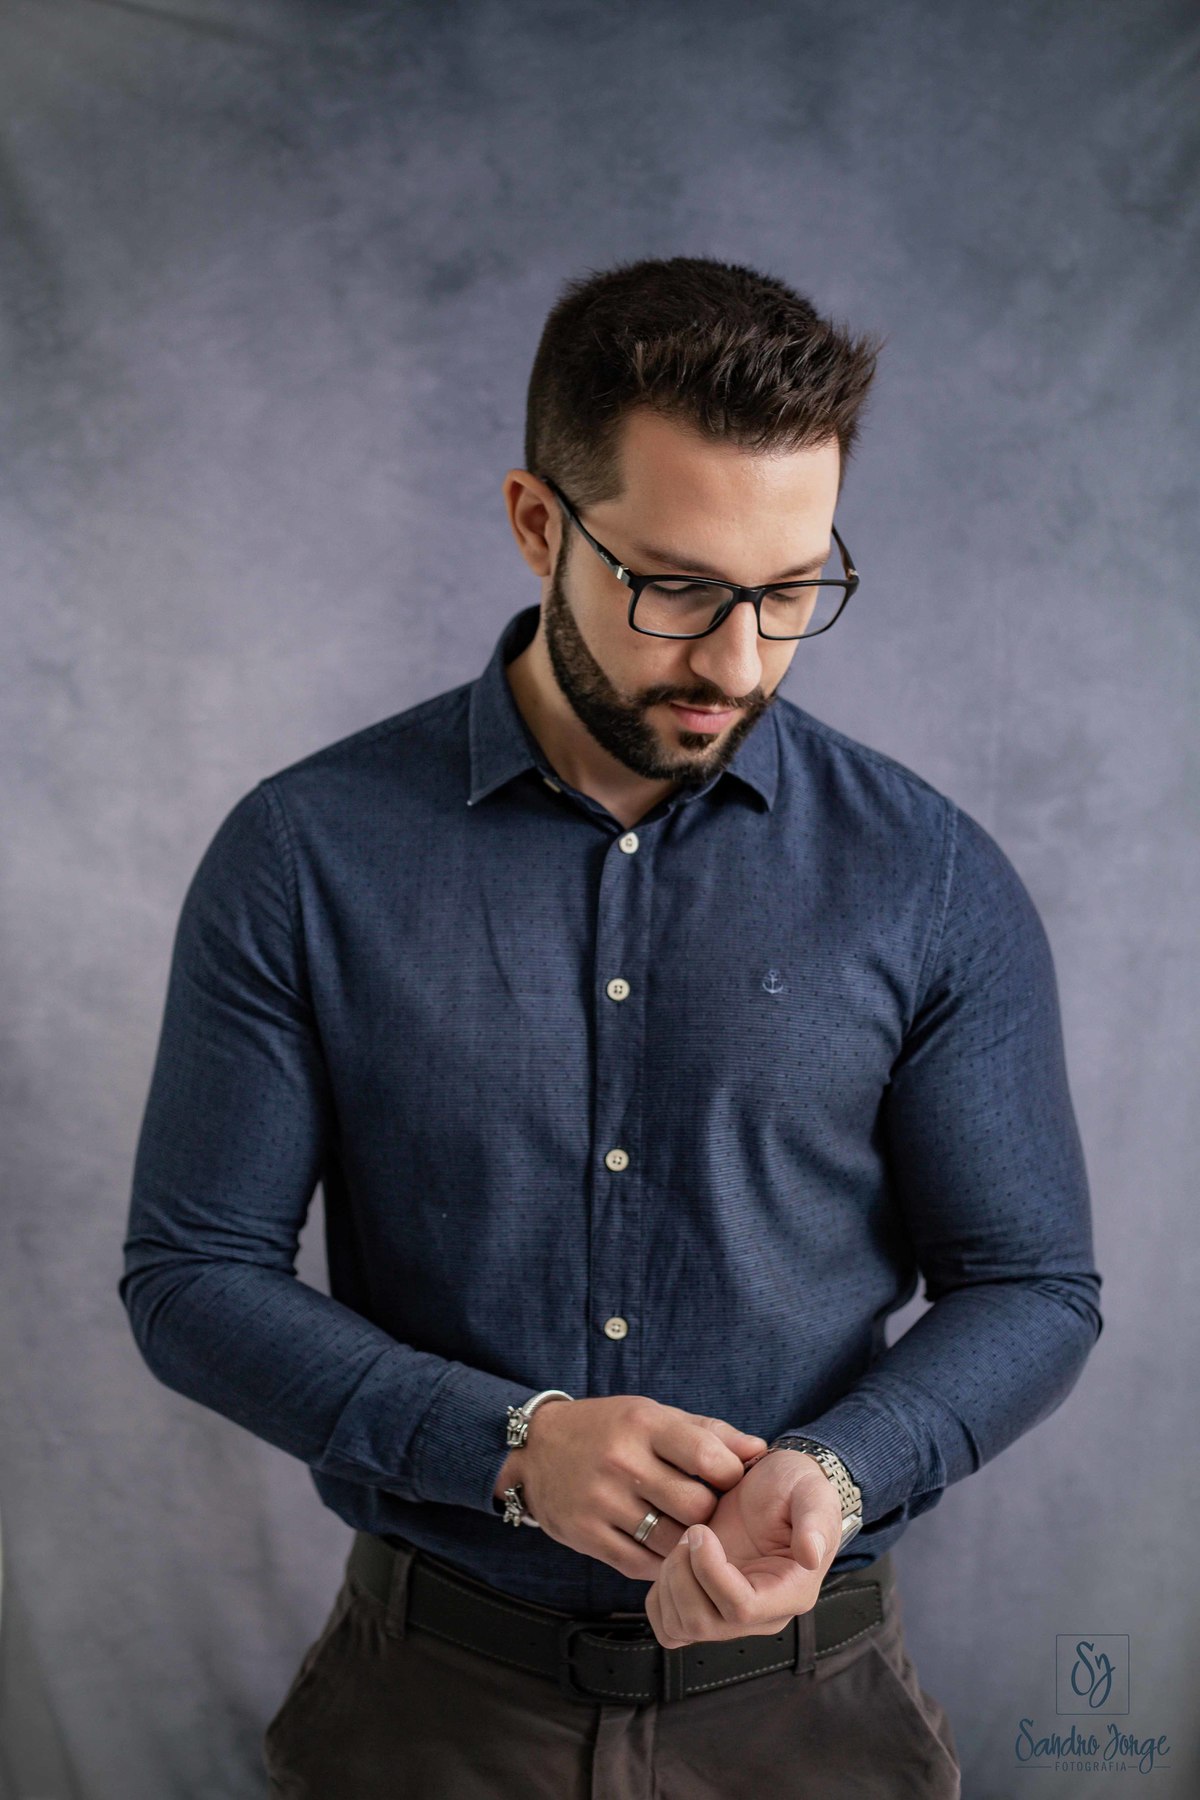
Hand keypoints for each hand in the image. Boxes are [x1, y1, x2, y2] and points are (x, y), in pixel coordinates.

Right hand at [493, 1395, 766, 1580]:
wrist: (535, 1449)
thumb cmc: (607, 1428)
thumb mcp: (652, 1414)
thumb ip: (707, 1432)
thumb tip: (760, 1450)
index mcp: (643, 1425)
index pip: (707, 1456)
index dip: (731, 1474)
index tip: (729, 1480)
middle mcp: (621, 1462)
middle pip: (694, 1505)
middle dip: (711, 1513)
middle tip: (708, 1511)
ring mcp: (601, 1502)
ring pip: (671, 1541)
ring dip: (687, 1542)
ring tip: (687, 1531)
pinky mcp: (585, 1535)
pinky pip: (639, 1563)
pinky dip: (658, 1561)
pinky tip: (661, 1546)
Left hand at [644, 1448, 842, 1647]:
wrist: (776, 1484)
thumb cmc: (796, 1489)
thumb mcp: (813, 1494)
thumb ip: (816, 1522)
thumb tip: (811, 1554)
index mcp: (790, 1593)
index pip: (741, 1609)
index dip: (711, 1573)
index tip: (701, 1531)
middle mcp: (760, 1614)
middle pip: (703, 1623)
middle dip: (683, 1575)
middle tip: (690, 1533)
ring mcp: (729, 1614)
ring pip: (681, 1628)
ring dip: (670, 1582)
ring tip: (683, 1542)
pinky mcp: (705, 1606)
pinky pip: (669, 1627)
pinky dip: (659, 1599)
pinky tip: (674, 1561)